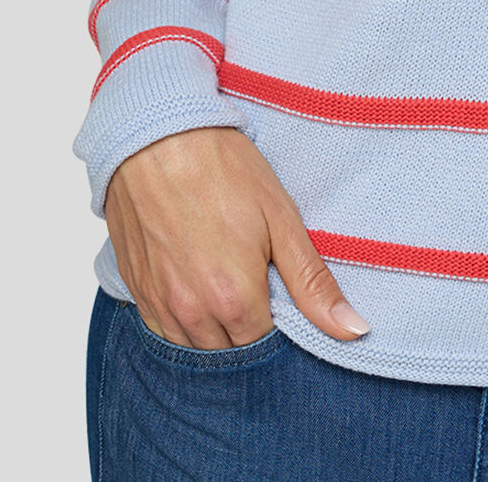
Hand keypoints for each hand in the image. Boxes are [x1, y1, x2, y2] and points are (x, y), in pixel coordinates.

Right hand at [104, 124, 370, 349]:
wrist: (155, 136)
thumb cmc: (221, 167)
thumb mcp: (280, 217)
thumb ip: (313, 283)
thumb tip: (352, 330)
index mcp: (235, 301)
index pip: (266, 346)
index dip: (278, 322)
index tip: (280, 292)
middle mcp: (193, 314)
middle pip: (230, 351)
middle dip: (247, 329)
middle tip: (255, 282)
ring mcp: (159, 305)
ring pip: (194, 346)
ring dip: (214, 329)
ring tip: (225, 282)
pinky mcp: (135, 290)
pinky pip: (162, 329)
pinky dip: (182, 319)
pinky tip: (194, 284)